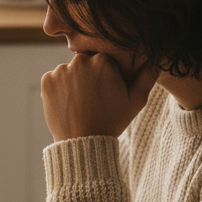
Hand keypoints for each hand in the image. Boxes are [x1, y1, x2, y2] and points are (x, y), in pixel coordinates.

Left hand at [41, 52, 158, 141]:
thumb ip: (147, 77)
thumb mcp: (136, 101)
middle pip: (85, 62)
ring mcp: (62, 70)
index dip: (105, 76)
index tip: (105, 92)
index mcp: (104, 61)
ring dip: (73, 82)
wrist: (83, 143)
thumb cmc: (112, 122)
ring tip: (80, 103)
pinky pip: (54, 79)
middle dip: (88, 76)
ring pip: (69, 71)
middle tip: (92, 99)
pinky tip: (68, 104)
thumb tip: (155, 59)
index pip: (104, 59)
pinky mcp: (47, 81)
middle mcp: (81, 61)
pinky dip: (58, 89)